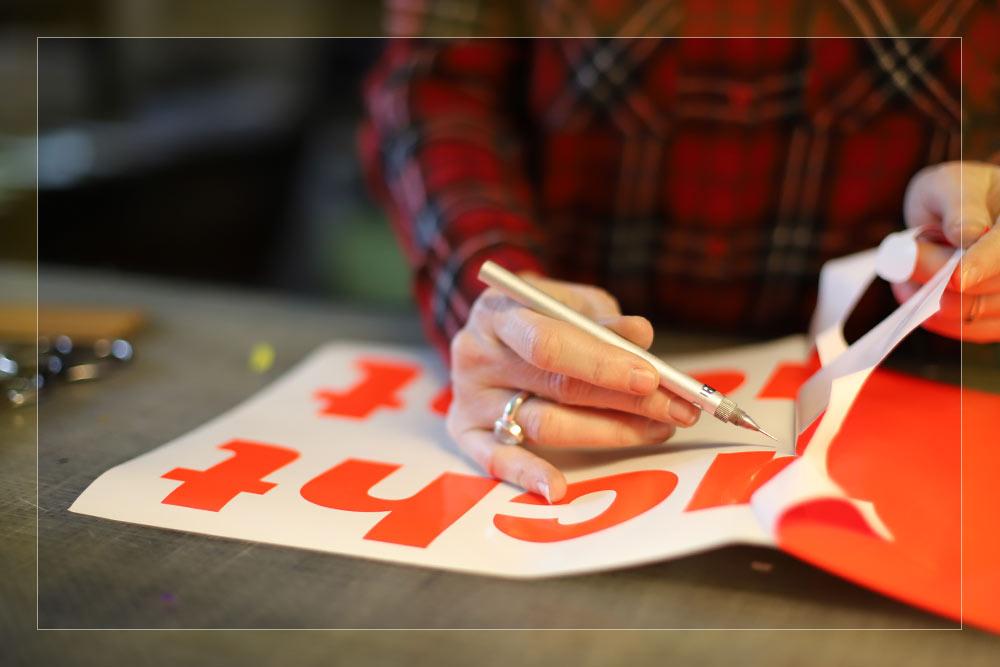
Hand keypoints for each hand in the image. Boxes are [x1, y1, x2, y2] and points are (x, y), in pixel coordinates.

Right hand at [446, 275, 699, 501]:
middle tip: (678, 409)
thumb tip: (642, 337)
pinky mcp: (466, 432)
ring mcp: (470, 396)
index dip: (601, 363)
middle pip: (556, 387)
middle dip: (626, 401)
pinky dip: (528, 475)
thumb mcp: (570, 302)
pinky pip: (497, 461)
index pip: (548, 344)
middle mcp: (476, 354)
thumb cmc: (541, 314)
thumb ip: (603, 321)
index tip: (652, 377)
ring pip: (543, 425)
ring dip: (608, 432)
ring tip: (657, 430)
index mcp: (499, 312)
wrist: (491, 327)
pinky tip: (558, 488)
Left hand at [896, 160, 999, 341]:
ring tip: (904, 275)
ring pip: (979, 313)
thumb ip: (960, 205)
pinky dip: (937, 318)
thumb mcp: (950, 184)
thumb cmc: (954, 195)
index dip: (982, 264)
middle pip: (995, 286)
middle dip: (941, 280)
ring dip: (931, 299)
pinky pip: (972, 330)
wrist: (957, 215)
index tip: (953, 278)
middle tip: (900, 263)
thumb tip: (966, 235)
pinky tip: (914, 293)